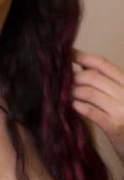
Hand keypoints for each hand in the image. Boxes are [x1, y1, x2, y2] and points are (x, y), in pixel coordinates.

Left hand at [71, 48, 123, 165]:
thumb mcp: (119, 96)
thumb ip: (103, 82)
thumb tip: (79, 65)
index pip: (102, 63)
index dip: (83, 56)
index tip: (68, 53)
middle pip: (92, 76)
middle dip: (73, 77)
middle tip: (61, 81)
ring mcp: (121, 110)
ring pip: (89, 92)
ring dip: (73, 91)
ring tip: (64, 94)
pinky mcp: (114, 126)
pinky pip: (91, 111)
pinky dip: (79, 106)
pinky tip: (73, 105)